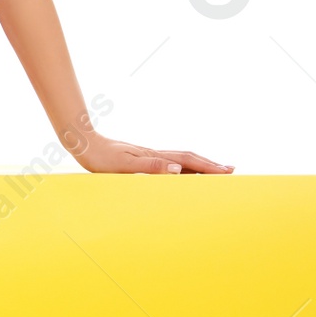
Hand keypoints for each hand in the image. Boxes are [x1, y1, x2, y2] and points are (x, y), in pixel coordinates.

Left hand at [75, 135, 233, 174]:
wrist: (84, 145)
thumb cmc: (102, 158)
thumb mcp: (125, 165)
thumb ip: (151, 166)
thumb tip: (178, 169)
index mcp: (155, 157)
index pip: (188, 161)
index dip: (208, 167)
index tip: (227, 172)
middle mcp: (155, 155)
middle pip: (189, 158)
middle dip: (210, 165)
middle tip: (230, 171)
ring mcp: (149, 156)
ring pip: (181, 161)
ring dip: (199, 166)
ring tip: (214, 171)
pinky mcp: (142, 159)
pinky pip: (170, 163)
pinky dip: (183, 168)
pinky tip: (184, 172)